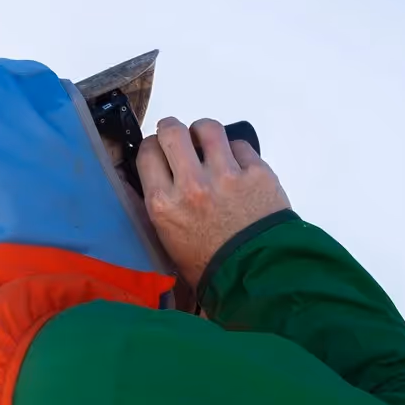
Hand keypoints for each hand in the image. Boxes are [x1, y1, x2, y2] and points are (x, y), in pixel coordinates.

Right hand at [137, 117, 290, 289]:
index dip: (152, 147)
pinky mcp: (257, 172)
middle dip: (172, 129)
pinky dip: (235, 152)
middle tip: (179, 137)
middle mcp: (191, 184)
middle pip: (172, 131)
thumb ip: (161, 204)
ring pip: (208, 129)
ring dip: (203, 132)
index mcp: (163, 203)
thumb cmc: (208, 264)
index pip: (147, 153)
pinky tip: (236, 166)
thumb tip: (160, 177)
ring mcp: (226, 175)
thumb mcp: (167, 238)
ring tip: (207, 142)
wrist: (255, 275)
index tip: (159, 152)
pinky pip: (239, 145)